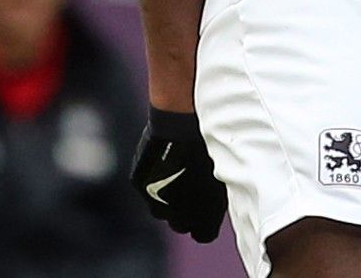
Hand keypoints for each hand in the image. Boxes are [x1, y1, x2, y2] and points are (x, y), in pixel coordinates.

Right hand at [131, 108, 227, 241]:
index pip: (204, 235)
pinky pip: (147, 189)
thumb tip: (219, 202)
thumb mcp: (221, 175)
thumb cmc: (209, 148)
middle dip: (185, 212)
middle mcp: (174, 214)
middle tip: (193, 190)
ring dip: (168, 199)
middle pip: (179, 224)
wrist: (182, 125)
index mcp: (201, 216)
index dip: (207, 223)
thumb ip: (217, 197)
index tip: (209, 211)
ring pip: (160, 209)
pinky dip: (155, 180)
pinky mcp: (140, 184)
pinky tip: (166, 162)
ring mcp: (155, 200)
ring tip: (179, 174)